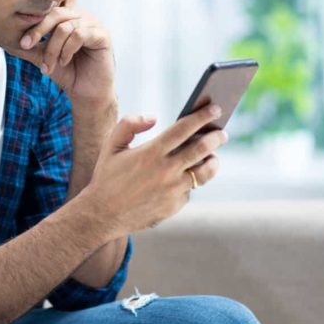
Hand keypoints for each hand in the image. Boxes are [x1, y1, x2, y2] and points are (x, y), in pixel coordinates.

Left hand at [7, 0, 114, 105]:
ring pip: (66, 27)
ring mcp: (94, 25)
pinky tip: (64, 62)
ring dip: (53, 49)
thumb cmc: (67, 74)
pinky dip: (68, 49)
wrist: (86, 93)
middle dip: (38, 31)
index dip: (33, 25)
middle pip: (56, 14)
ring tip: (48, 66)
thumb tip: (5, 41)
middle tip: (26, 46)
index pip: (48, 12)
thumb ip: (29, 49)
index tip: (21, 43)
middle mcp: (82, 17)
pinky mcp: (103, 35)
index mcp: (68, 18)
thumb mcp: (43, 59)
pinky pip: (80, 35)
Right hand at [80, 103, 227, 237]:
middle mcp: (165, 171)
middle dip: (216, 137)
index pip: (184, 128)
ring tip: (213, 156)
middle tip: (221, 132)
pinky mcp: (174, 206)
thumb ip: (130, 124)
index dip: (202, 116)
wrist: (102, 215)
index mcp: (151, 152)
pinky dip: (191, 181)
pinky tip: (188, 177)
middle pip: (202, 149)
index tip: (215, 109)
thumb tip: (153, 118)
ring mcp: (172, 190)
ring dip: (213, 161)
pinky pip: (190, 190)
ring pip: (204, 172)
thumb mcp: (111, 146)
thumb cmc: (107, 177)